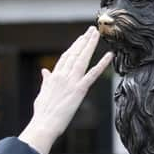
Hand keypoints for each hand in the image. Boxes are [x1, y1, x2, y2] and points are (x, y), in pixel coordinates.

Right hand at [19, 27, 112, 153]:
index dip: (74, 47)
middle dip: (83, 40)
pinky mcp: (80, 89)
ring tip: (96, 34)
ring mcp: (71, 81)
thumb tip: (44, 70)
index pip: (65, 57)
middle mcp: (62, 75)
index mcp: (54, 76)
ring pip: (82, 58)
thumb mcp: (43, 93)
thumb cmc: (43, 112)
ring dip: (90, 45)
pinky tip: (110, 55)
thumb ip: (46, 80)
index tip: (81, 39)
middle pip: (74, 53)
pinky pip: (93, 74)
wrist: (44, 124)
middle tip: (91, 30)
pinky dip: (102, 64)